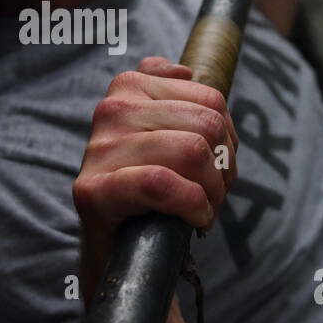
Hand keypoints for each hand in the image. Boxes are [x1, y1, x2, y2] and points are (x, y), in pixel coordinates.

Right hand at [72, 56, 238, 295]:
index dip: (228, 139)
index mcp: (128, 87)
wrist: (115, 252)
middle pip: (207, 125)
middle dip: (223, 168)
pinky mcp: (93, 191)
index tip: (215, 167)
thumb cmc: (149, 193)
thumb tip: (186, 70)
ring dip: (212, 192)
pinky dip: (191, 206)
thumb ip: (170, 95)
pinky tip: (192, 220)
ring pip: (191, 151)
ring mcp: (98, 149)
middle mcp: (110, 110)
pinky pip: (161, 183)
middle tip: (211, 196)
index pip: (212, 99)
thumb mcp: (162, 135)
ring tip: (201, 209)